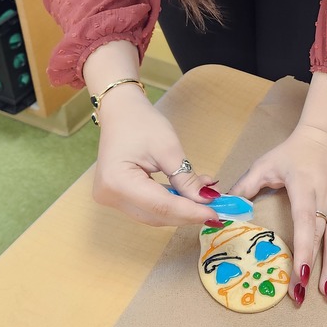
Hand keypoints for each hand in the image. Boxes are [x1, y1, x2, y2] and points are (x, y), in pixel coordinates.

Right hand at [92, 84, 222, 227]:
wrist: (120, 111)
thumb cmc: (141, 123)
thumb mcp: (168, 148)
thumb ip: (186, 178)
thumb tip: (208, 200)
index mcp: (118, 182)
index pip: (161, 206)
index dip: (190, 212)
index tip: (216, 214)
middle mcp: (110, 196)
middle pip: (157, 215)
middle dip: (188, 212)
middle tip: (216, 206)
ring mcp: (112, 198)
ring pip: (154, 215)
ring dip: (181, 209)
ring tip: (206, 197)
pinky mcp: (118, 197)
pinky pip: (148, 208)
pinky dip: (171, 204)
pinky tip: (189, 195)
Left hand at [229, 122, 326, 304]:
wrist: (325, 134)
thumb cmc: (291, 152)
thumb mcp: (265, 164)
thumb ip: (245, 186)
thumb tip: (224, 209)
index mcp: (303, 185)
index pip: (306, 221)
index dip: (304, 249)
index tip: (300, 275)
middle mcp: (326, 193)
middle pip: (324, 234)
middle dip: (319, 266)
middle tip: (311, 294)